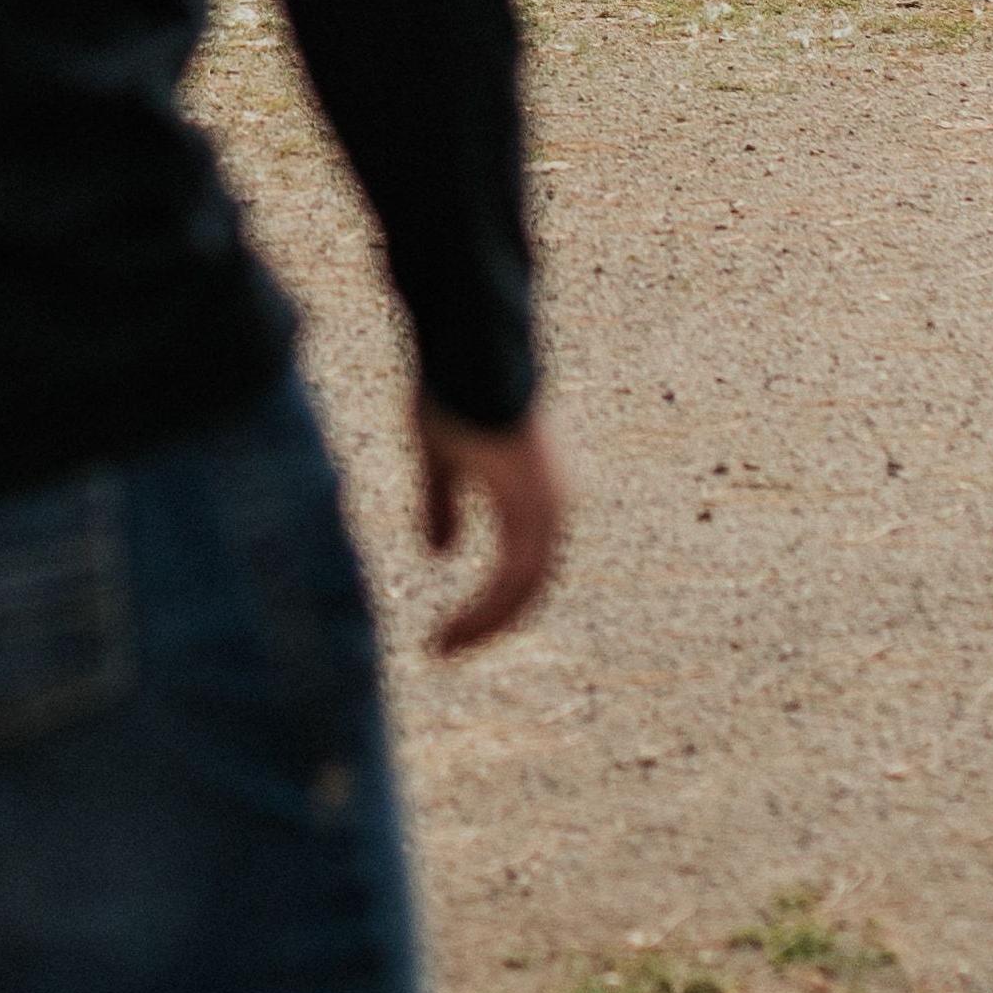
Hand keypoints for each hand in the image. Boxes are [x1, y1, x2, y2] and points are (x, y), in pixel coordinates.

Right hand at [415, 395, 565, 657]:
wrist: (469, 343)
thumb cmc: (457, 386)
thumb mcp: (442, 456)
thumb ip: (443, 503)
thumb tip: (438, 553)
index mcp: (536, 492)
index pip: (521, 569)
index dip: (487, 607)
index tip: (445, 636)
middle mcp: (555, 502)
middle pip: (529, 585)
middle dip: (487, 622)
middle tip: (444, 649)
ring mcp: (550, 502)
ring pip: (525, 586)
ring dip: (484, 623)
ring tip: (442, 648)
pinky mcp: (534, 503)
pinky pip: (514, 576)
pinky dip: (484, 610)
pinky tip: (448, 628)